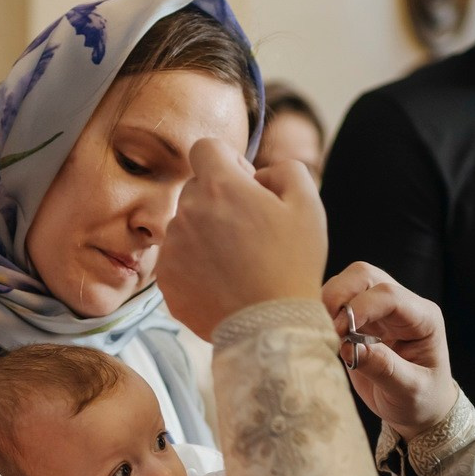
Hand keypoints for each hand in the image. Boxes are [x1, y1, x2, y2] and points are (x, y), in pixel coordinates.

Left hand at [159, 139, 326, 339]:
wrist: (270, 327)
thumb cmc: (293, 264)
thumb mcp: (308, 204)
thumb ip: (285, 169)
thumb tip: (259, 174)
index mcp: (219, 186)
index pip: (205, 148)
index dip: (228, 161)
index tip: (245, 186)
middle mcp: (186, 212)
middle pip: (196, 188)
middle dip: (219, 200)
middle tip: (249, 230)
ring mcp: (172, 248)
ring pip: (185, 225)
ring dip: (206, 233)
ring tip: (237, 262)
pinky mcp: (166, 280)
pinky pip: (178, 259)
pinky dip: (196, 265)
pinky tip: (223, 281)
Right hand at [323, 262, 458, 438]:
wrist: (418, 410)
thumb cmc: (421, 401)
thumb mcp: (410, 391)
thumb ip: (384, 369)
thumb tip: (350, 347)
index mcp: (422, 318)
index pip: (388, 295)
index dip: (361, 308)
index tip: (341, 333)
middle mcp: (401, 306)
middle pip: (364, 275)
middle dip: (340, 295)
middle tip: (331, 330)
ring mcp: (379, 310)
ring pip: (347, 282)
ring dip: (330, 303)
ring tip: (330, 336)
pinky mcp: (360, 320)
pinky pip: (337, 301)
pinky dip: (324, 314)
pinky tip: (328, 338)